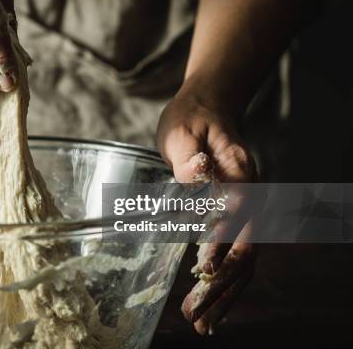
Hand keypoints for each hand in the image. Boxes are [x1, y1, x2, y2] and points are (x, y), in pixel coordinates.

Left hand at [157, 88, 257, 334]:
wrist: (209, 110)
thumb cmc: (192, 120)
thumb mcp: (182, 130)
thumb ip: (188, 155)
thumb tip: (196, 175)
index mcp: (239, 173)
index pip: (236, 214)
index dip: (221, 243)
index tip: (201, 270)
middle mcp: (252, 196)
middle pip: (246, 249)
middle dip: (221, 285)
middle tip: (195, 317)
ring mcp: (249, 210)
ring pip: (247, 261)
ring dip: (225, 295)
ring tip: (202, 325)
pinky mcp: (239, 219)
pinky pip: (240, 258)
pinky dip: (228, 284)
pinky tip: (212, 306)